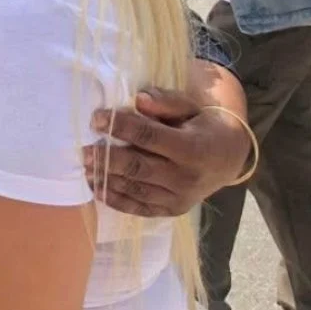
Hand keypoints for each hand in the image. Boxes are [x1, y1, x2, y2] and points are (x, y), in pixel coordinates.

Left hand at [82, 87, 252, 216]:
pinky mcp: (173, 210)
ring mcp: (180, 198)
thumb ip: (166, 102)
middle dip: (108, 158)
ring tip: (85, 168)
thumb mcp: (189, 106)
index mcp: (193, 148)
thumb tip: (139, 99)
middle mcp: (187, 177)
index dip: (120, 126)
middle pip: (139, 167)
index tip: (96, 118)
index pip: (149, 136)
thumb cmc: (200, 124)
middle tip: (84, 150)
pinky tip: (98, 189)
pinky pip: (141, 209)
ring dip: (108, 180)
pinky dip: (117, 201)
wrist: (226, 157)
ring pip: (137, 190)